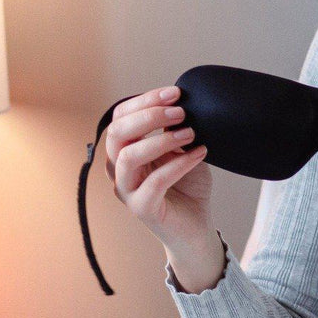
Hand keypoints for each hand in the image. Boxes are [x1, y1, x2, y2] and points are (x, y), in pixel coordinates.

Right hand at [103, 85, 213, 250]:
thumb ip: (174, 130)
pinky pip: (155, 182)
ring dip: (162, 140)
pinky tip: (199, 154)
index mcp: (123, 149)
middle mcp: (118, 168)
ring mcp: (126, 189)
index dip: (144, 101)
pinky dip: (179, 164)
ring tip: (190, 133)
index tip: (175, 93)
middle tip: (180, 112)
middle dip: (149, 116)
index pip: (120, 117)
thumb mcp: (182, 150)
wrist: (196, 225)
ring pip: (129, 156)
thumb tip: (176, 107)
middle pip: (117, 132)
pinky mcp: (141, 208)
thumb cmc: (187, 186)